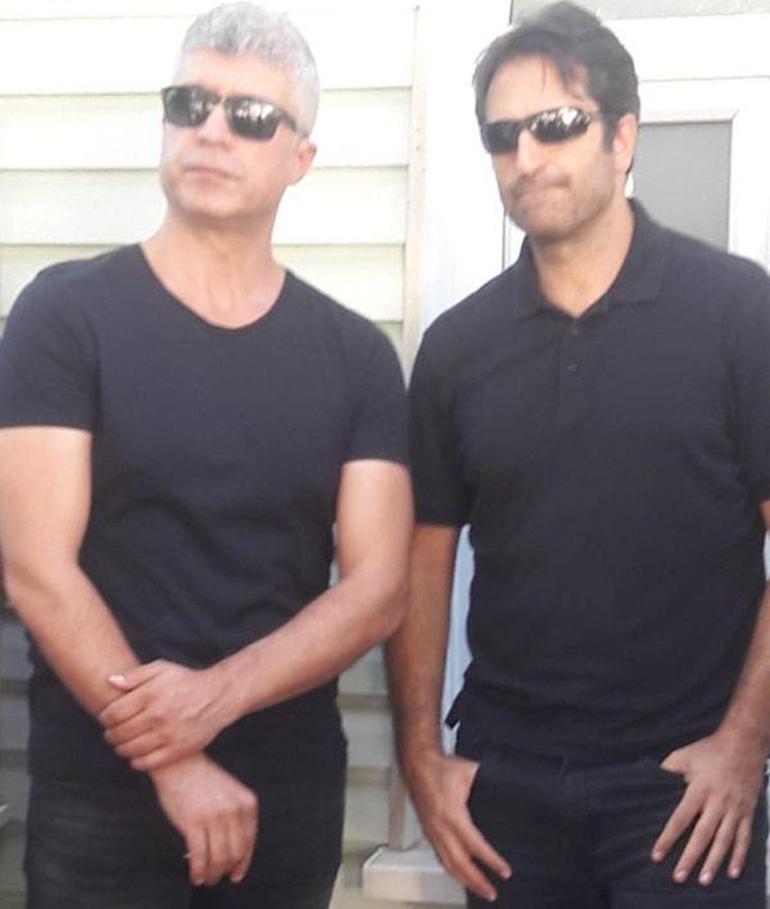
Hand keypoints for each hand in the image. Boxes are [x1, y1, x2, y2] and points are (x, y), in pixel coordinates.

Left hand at [100, 660, 237, 769]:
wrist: (218, 696)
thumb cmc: (186, 681)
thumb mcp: (162, 668)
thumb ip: (135, 675)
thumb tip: (110, 681)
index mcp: (151, 694)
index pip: (114, 714)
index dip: (105, 718)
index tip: (107, 718)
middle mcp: (158, 715)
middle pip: (119, 733)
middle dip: (110, 734)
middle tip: (112, 733)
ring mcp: (168, 734)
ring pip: (130, 749)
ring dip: (120, 748)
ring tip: (122, 743)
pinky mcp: (177, 750)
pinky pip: (147, 762)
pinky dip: (136, 761)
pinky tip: (136, 754)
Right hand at [151, 752, 257, 886]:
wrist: (180, 764)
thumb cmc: (203, 781)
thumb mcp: (231, 794)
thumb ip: (237, 819)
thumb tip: (236, 857)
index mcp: (247, 803)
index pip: (249, 842)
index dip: (243, 863)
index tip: (236, 875)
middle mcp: (234, 810)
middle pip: (235, 853)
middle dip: (226, 871)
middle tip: (217, 878)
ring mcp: (214, 816)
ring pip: (219, 859)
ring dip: (212, 874)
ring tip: (205, 878)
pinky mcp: (193, 822)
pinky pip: (200, 857)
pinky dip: (198, 871)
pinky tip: (195, 875)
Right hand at [404, 750, 510, 900]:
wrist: (418, 763)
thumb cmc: (441, 767)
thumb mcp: (470, 772)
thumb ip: (488, 783)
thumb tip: (509, 788)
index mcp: (453, 814)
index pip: (475, 845)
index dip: (491, 861)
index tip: (504, 872)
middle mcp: (441, 827)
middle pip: (460, 863)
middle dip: (477, 881)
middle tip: (491, 892)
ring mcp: (432, 831)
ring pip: (448, 864)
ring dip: (464, 880)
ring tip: (479, 890)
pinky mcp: (428, 831)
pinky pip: (440, 856)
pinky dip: (451, 870)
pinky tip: (459, 875)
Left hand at [651, 731, 765, 885]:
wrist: (744, 744)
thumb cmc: (710, 750)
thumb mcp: (684, 756)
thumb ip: (668, 771)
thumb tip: (651, 782)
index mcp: (699, 789)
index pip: (679, 819)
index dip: (667, 838)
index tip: (657, 855)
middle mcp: (717, 802)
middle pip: (702, 835)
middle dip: (690, 857)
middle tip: (679, 877)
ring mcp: (734, 809)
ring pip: (724, 841)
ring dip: (714, 862)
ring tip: (704, 880)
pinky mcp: (747, 812)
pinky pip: (744, 838)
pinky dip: (739, 856)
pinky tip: (732, 872)